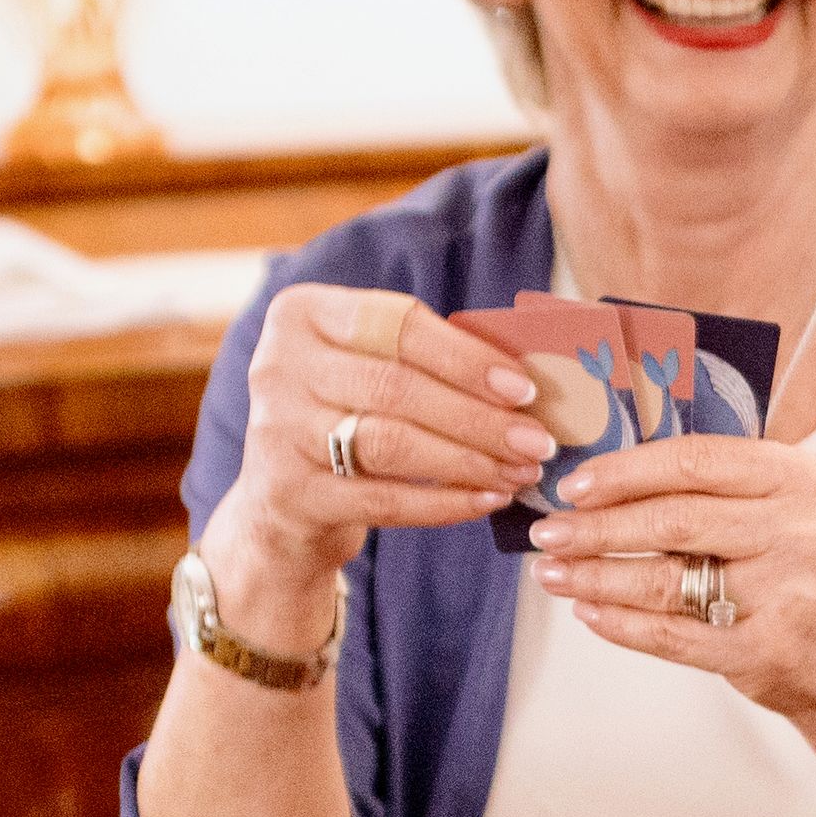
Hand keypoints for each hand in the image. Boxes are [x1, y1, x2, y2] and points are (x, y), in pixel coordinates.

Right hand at [218, 281, 562, 615]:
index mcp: (302, 314)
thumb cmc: (346, 413)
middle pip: (397, 387)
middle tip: (538, 441)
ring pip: (392, 443)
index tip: (526, 388)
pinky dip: (444, 502)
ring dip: (469, 460)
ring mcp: (278, 432)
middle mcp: (278, 366)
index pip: (398, 325)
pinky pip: (384, 499)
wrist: (280, 499)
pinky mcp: (291, 494)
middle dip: (480, 417)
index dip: (467, 358)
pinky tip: (486, 500)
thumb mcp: (367, 367)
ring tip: (520, 472)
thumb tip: (525, 380)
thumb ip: (426, 358)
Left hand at [527, 418, 815, 732]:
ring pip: (668, 579)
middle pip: (676, 519)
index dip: (627, 470)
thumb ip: (718, 487)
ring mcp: (790, 593)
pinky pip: (676, 635)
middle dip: (599, 526)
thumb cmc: (804, 573)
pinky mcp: (770, 651)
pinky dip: (624, 624)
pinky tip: (591, 611)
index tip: (576, 483)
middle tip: (550, 530)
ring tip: (555, 572)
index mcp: (802, 478)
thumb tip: (607, 478)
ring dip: (598, 575)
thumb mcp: (784, 510)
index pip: (697, 459)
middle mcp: (803, 530)